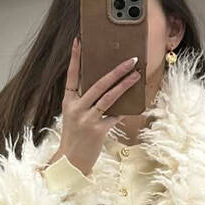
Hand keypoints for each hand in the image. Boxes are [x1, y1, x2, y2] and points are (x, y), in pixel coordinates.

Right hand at [51, 37, 140, 175]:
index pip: (71, 76)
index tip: (78, 41)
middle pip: (97, 83)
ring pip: (109, 97)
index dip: (75, 58)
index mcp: (68, 102)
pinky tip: (133, 105)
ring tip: (136, 76)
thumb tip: (108, 88)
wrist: (71, 163)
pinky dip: (124, 111)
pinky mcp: (98, 130)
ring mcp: (87, 119)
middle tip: (130, 60)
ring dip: (124, 85)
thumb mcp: (74, 117)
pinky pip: (115, 116)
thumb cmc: (75, 138)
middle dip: (116, 71)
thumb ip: (86, 102)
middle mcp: (76, 108)